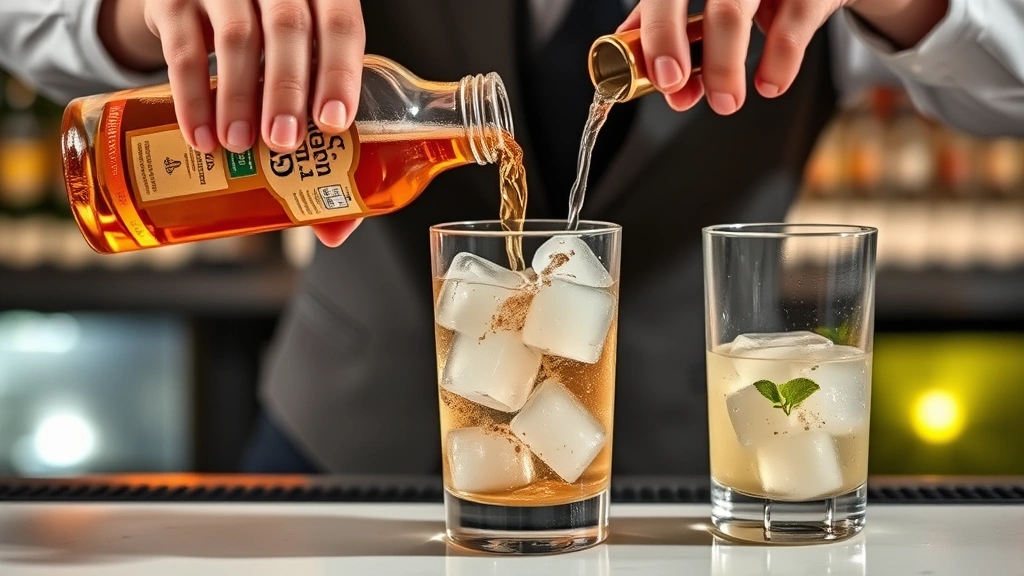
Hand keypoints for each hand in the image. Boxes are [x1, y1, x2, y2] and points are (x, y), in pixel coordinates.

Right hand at [99, 0, 365, 246]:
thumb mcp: (304, 72)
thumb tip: (337, 228)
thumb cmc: (272, 49)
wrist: (202, 1)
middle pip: (288, 28)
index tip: (335, 123)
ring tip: (237, 147)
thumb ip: (321, 135)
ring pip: (235, 36)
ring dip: (238, 97)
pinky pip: (182, 48)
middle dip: (287, 91)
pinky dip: (192, 96)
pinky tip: (200, 136)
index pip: (341, 25)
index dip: (341, 73)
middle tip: (283, 143)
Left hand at [617, 0, 945, 114]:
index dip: (657, 34)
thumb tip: (628, 51)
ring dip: (725, 65)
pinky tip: (769, 83)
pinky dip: (780, 62)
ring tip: (725, 101)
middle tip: (684, 97)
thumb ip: (665, 16)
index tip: (663, 77)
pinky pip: (795, 23)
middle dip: (689, 53)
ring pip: (736, 11)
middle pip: (708, 3)